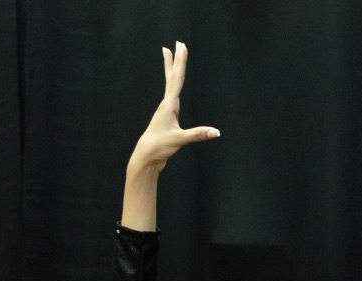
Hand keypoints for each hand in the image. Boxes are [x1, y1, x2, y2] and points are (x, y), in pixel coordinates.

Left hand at [129, 42, 219, 173]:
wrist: (146, 157)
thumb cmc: (159, 146)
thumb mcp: (179, 140)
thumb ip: (198, 134)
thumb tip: (216, 132)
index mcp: (169, 105)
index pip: (177, 79)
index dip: (181, 62)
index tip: (182, 47)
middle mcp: (166, 104)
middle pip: (172, 77)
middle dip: (176, 60)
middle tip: (177, 43)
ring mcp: (166, 110)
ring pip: (170, 84)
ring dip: (171, 68)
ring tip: (170, 55)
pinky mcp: (167, 117)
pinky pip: (171, 95)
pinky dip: (173, 85)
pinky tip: (174, 85)